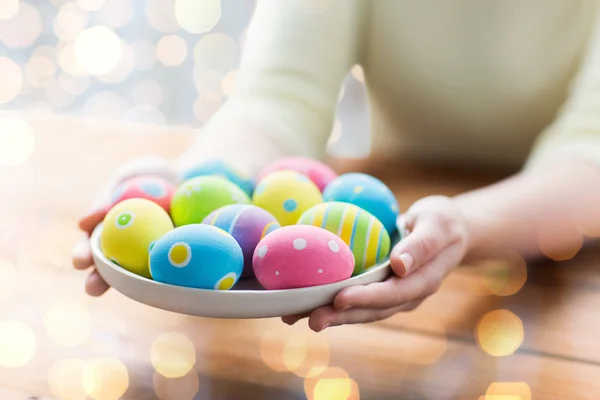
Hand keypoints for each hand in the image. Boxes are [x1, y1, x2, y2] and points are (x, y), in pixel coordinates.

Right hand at [71, 155, 178, 295]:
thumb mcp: (127, 178)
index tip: (78, 262)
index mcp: (109, 232)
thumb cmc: (152, 175)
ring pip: (139, 276)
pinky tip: (169, 280)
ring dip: (133, 286)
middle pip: (110, 269)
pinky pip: (172, 268)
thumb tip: (84, 224)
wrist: (193, 175)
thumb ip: (107, 198)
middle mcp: (127, 249)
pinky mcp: (177, 258)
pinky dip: (169, 274)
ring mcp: (153, 256)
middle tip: (92, 288)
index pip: (91, 247)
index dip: (83, 255)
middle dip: (99, 281)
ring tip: (128, 291)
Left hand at [281, 195, 469, 331]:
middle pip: (371, 310)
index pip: (393, 294)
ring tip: (296, 317)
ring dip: (331, 315)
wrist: (448, 231)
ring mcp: (392, 296)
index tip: (340, 298)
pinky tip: (305, 302)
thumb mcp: (437, 225)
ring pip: (360, 310)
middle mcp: (406, 295)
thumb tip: (399, 266)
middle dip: (341, 316)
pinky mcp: (380, 290)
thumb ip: (421, 245)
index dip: (366, 298)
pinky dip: (331, 303)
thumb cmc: (443, 222)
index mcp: (423, 282)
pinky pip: (356, 300)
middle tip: (310, 319)